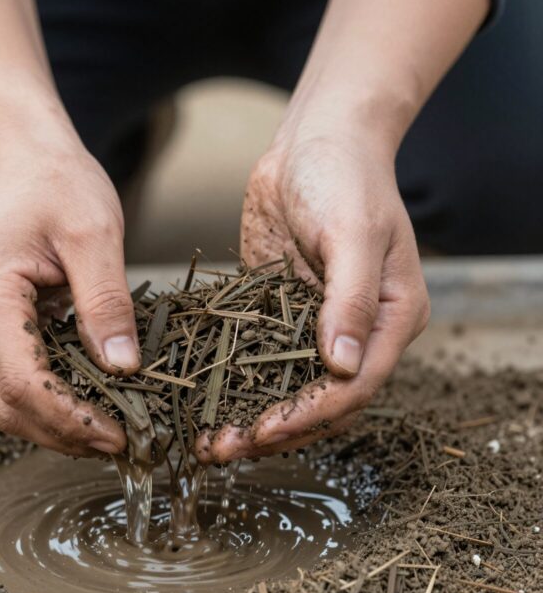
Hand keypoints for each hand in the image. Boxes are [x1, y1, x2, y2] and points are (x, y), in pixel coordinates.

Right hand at [0, 122, 139, 456]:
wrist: (13, 154)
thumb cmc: (53, 180)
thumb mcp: (94, 232)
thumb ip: (106, 302)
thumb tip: (124, 368)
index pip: (22, 382)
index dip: (73, 419)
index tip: (122, 434)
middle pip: (5, 405)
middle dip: (64, 434)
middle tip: (121, 441)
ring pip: (2, 400)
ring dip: (53, 424)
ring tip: (108, 427)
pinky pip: (5, 378)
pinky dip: (44, 400)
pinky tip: (85, 400)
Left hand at [195, 115, 429, 463]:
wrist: (315, 142)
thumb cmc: (346, 177)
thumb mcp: (353, 234)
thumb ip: (351, 300)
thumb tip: (342, 367)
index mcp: (392, 318)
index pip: (356, 387)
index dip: (310, 415)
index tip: (263, 430)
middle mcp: (358, 331)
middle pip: (318, 399)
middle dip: (272, 428)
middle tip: (220, 450)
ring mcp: (316, 324)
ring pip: (284, 386)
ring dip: (246, 414)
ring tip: (204, 439)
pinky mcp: (281, 311)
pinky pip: (257, 356)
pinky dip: (232, 380)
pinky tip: (199, 396)